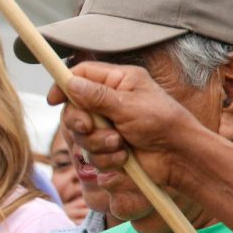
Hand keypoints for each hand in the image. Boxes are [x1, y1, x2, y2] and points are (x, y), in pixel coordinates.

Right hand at [49, 62, 198, 189]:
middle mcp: (110, 101)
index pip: (81, 74)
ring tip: (120, 145)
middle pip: (74, 107)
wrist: (179, 158)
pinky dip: (106, 158)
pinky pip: (91, 154)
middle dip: (79, 121)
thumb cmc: (162, 123)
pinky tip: (124, 158)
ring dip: (97, 143)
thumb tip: (69, 82)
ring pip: (81, 135)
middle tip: (89, 127)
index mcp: (118, 81)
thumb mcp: (128, 105)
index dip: (64, 85)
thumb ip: (96, 96)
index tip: (54, 99)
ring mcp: (108, 126)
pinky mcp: (109, 149)